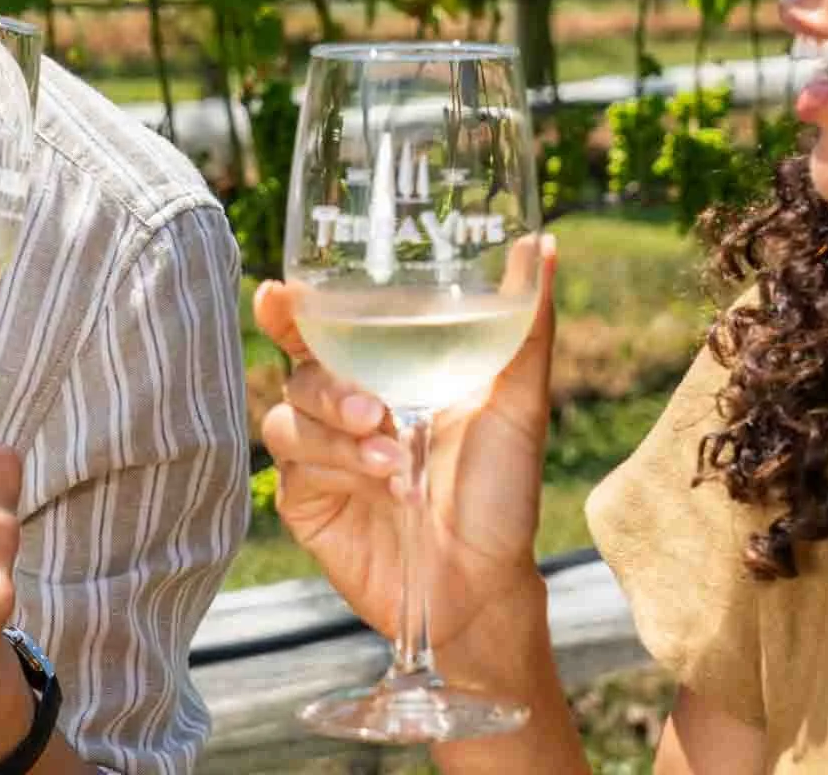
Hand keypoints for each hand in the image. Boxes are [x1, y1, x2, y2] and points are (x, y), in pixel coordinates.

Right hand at [254, 234, 558, 668]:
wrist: (484, 584)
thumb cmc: (502, 492)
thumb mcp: (519, 403)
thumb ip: (524, 324)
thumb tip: (545, 244)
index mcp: (382, 371)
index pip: (322, 325)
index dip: (291, 306)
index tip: (282, 292)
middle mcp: (343, 406)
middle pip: (298, 364)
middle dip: (324, 376)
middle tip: (372, 404)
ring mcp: (322, 454)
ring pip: (289, 413)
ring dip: (339, 426)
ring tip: (394, 452)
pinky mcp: (307, 499)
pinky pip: (294, 464)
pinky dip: (340, 466)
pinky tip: (387, 483)